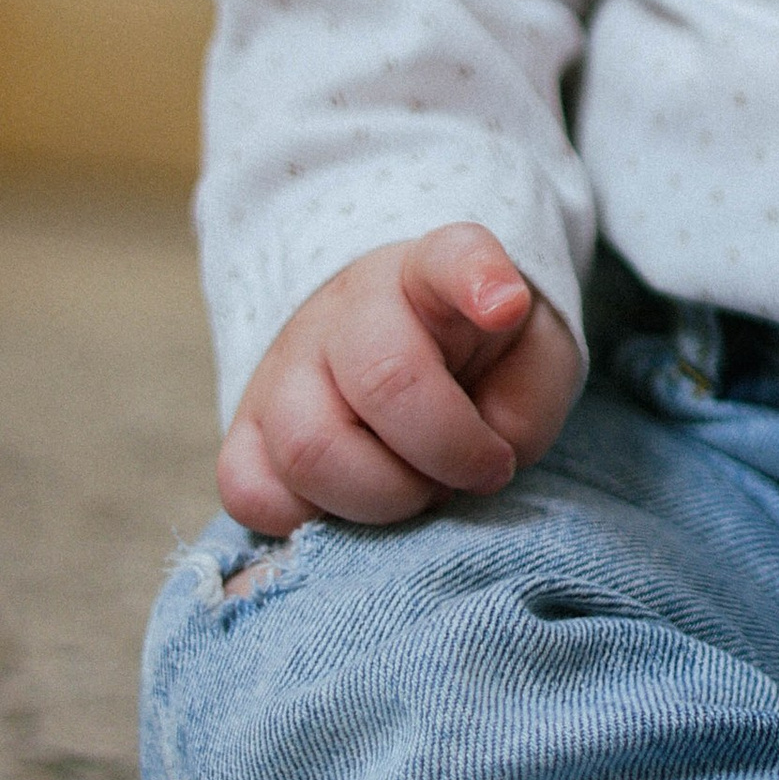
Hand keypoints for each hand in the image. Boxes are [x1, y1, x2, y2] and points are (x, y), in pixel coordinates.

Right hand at [217, 224, 581, 537]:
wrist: (401, 356)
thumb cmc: (477, 360)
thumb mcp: (533, 361)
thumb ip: (528, 403)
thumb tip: (487, 455)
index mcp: (431, 274)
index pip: (449, 258)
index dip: (478, 278)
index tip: (506, 306)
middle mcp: (348, 310)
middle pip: (383, 380)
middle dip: (446, 452)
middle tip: (478, 471)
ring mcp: (284, 368)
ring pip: (308, 449)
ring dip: (381, 498)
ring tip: (419, 490)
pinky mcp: (244, 431)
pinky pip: (251, 492)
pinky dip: (308, 521)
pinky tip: (354, 506)